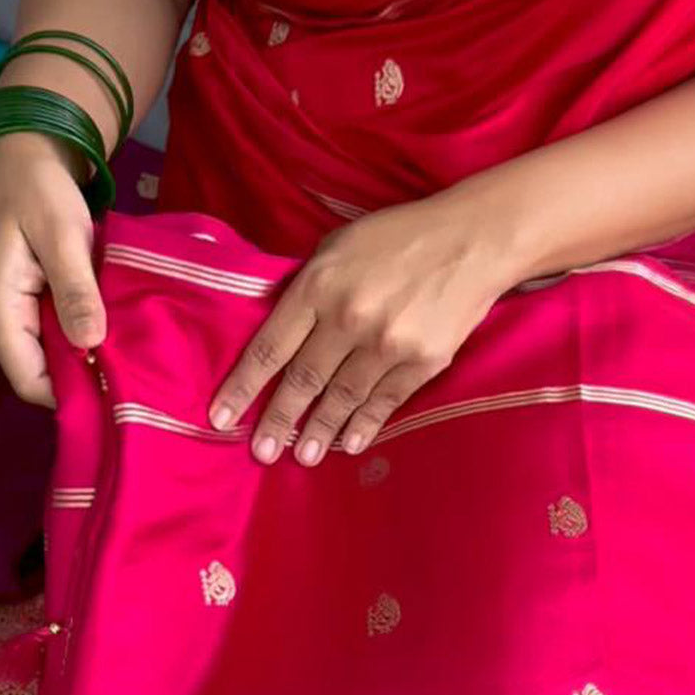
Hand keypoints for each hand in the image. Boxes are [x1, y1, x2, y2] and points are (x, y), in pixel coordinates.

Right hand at [0, 133, 105, 406]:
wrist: (27, 160)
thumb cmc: (41, 191)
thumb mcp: (63, 235)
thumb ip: (75, 289)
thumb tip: (88, 343)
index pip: (30, 381)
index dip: (72, 395)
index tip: (118, 392)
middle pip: (40, 377)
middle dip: (84, 382)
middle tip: (133, 377)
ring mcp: (9, 318)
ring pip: (48, 362)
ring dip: (85, 363)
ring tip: (127, 359)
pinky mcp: (24, 310)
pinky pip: (52, 342)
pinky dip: (81, 342)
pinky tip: (112, 339)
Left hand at [210, 193, 510, 464]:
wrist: (473, 239)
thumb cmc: (399, 238)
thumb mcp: (338, 247)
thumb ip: (308, 289)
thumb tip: (279, 333)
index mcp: (319, 285)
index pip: (270, 347)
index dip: (243, 387)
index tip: (221, 417)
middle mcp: (348, 316)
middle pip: (302, 380)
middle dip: (278, 421)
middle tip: (261, 453)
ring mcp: (387, 342)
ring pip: (342, 397)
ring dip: (319, 432)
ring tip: (303, 457)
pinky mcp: (422, 360)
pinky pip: (384, 401)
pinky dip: (363, 425)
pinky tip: (349, 444)